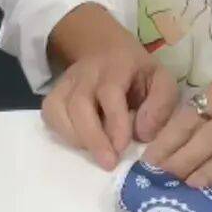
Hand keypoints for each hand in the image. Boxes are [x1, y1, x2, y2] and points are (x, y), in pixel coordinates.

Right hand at [42, 38, 178, 171]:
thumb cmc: (138, 73)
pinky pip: (50, 114)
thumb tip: (143, 133)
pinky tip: (81, 142)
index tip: (122, 147)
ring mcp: (67, 81)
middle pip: (79, 103)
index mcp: (117, 65)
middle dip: (93, 137)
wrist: (108, 49)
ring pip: (59, 109)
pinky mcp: (55, 92)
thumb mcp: (161, 80)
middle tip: (108, 162)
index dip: (115, 121)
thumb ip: (161, 104)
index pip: (109, 92)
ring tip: (98, 154)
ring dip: (77, 138)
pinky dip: (62, 132)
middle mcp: (87, 72)